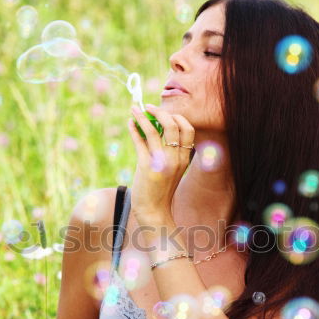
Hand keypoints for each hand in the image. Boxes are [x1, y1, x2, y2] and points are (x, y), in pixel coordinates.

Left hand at [126, 103, 194, 226]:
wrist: (155, 212)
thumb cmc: (161, 191)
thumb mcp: (171, 170)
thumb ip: (168, 152)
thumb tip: (154, 130)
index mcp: (185, 159)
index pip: (188, 129)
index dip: (177, 117)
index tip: (165, 114)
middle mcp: (176, 158)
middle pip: (173, 125)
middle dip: (160, 112)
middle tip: (149, 107)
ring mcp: (161, 162)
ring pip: (154, 130)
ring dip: (142, 116)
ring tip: (134, 109)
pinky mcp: (146, 166)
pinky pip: (140, 141)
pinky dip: (134, 129)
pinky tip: (130, 123)